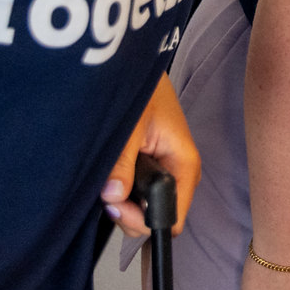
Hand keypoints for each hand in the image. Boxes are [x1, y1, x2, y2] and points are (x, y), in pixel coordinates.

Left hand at [102, 74, 200, 237]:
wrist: (137, 70)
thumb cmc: (143, 91)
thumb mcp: (130, 127)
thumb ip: (122, 163)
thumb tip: (113, 196)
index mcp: (183, 165)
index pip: (174, 218)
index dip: (144, 220)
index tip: (116, 205)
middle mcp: (178, 174)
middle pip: (158, 218)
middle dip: (129, 213)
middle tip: (106, 194)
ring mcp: (165, 173)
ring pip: (145, 208)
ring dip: (122, 202)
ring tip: (107, 180)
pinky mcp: (151, 169)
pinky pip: (138, 194)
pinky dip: (121, 193)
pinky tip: (111, 178)